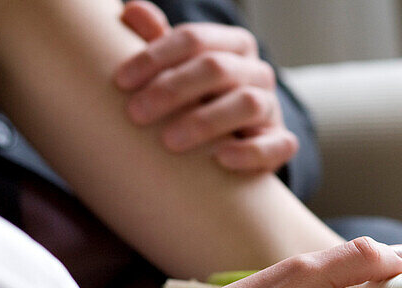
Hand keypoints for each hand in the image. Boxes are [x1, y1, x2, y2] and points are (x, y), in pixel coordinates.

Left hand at [114, 0, 297, 172]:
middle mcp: (257, 71)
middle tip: (136, 113)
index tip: (120, 82)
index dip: (155, 57)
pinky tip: (219, 159)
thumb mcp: (176, 69)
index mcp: (232, 44)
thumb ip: (156, 41)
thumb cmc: (195, 99)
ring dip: (206, 121)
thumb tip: (132, 11)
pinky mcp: (280, 143)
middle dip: (173, 89)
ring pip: (248, 104)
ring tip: (169, 142)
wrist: (233, 142)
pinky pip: (277, 145)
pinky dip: (250, 152)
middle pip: (217, 68)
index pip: (194, 39)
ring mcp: (272, 107)